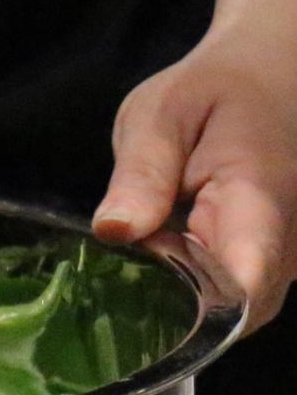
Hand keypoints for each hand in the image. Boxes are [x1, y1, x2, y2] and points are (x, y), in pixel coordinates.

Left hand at [93, 35, 296, 333]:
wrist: (270, 77)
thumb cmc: (212, 91)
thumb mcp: (162, 114)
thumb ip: (143, 171)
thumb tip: (115, 230)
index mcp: (262, 200)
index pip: (244, 289)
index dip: (192, 316)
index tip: (141, 304)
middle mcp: (290, 243)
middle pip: (234, 314)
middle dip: (175, 306)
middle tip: (133, 259)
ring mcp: (288, 258)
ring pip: (233, 311)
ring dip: (184, 295)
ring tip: (152, 245)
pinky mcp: (276, 264)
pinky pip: (233, 297)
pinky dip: (195, 285)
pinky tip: (168, 251)